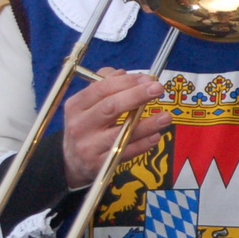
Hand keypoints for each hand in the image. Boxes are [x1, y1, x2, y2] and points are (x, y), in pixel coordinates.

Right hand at [61, 69, 170, 188]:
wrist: (72, 161)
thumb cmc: (87, 125)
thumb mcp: (86, 104)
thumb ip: (104, 85)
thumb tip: (122, 73)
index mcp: (76, 105)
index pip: (102, 89)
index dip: (127, 82)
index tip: (148, 78)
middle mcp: (80, 125)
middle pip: (110, 107)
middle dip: (136, 96)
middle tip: (158, 88)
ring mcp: (89, 147)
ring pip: (121, 132)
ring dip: (147, 124)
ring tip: (166, 116)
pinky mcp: (100, 165)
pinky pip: (126, 152)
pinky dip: (143, 144)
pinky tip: (155, 136)